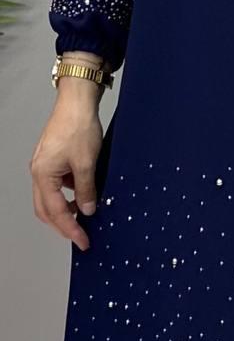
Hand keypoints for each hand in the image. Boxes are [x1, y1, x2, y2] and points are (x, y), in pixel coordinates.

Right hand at [31, 87, 102, 250]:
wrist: (77, 99)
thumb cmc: (79, 125)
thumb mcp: (87, 161)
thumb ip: (86, 189)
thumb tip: (87, 210)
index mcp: (43, 176)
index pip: (56, 212)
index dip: (70, 230)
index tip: (83, 241)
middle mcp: (39, 172)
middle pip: (46, 209)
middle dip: (63, 224)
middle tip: (81, 235)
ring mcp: (44, 164)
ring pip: (50, 197)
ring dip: (66, 208)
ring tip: (85, 214)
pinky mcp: (53, 157)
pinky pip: (57, 183)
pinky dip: (68, 192)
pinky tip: (83, 190)